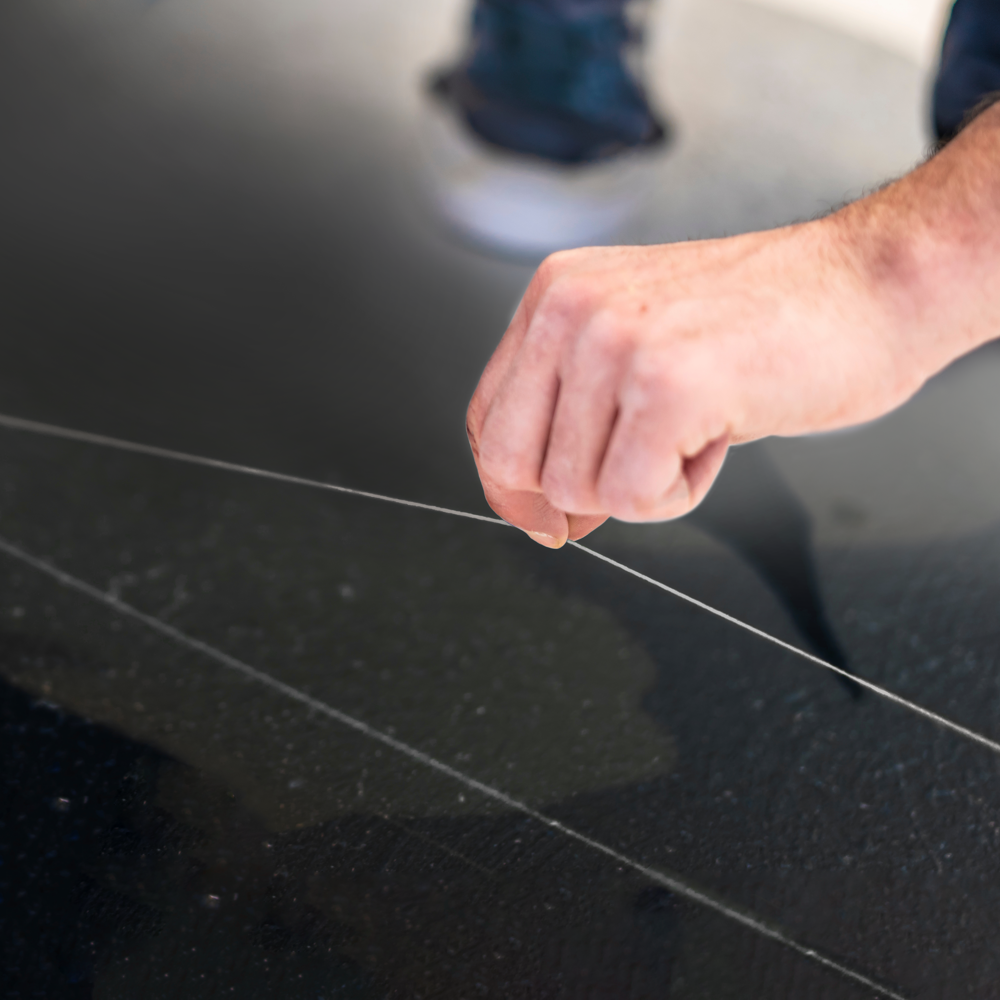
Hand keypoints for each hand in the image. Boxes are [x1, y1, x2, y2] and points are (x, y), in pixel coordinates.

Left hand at [466, 215, 923, 546]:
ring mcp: (616, 342)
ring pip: (574, 488)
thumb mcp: (641, 342)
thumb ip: (577, 409)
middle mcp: (573, 309)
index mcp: (557, 294)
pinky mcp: (667, 385)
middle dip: (575, 494)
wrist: (873, 285)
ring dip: (644, 484)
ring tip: (700, 426)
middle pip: (514, 463)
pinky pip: (632, 498)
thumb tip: (541, 506)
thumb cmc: (770, 320)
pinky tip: (718, 437)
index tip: (544, 515)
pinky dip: (679, 493)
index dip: (511, 486)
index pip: (488, 418)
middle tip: (641, 471)